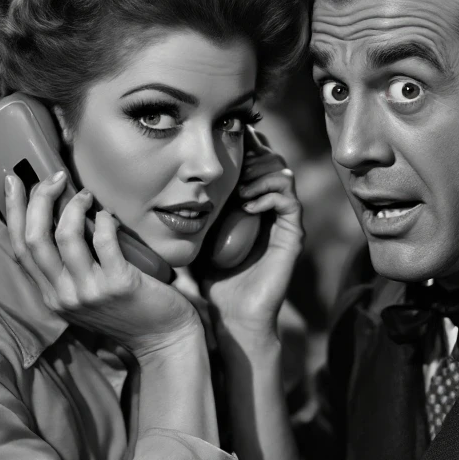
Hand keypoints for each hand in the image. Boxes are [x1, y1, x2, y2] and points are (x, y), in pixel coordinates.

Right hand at [3, 170, 200, 358]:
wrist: (163, 338)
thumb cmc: (128, 309)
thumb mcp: (86, 293)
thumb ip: (69, 266)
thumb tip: (60, 216)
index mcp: (51, 296)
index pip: (20, 249)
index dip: (13, 212)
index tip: (13, 181)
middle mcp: (64, 296)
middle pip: (35, 239)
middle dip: (39, 200)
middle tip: (54, 178)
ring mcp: (89, 292)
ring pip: (65, 236)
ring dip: (74, 206)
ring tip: (86, 194)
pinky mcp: (119, 284)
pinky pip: (104, 240)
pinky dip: (105, 221)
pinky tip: (110, 216)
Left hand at [198, 128, 304, 351]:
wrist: (232, 315)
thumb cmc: (210, 277)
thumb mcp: (197, 232)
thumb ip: (192, 205)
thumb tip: (165, 175)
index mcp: (251, 200)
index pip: (253, 157)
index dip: (241, 145)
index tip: (219, 144)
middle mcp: (271, 206)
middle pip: (270, 157)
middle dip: (251, 153)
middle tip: (231, 162)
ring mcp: (284, 220)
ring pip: (282, 173)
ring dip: (259, 171)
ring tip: (238, 186)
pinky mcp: (293, 235)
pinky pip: (289, 201)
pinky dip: (269, 194)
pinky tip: (247, 204)